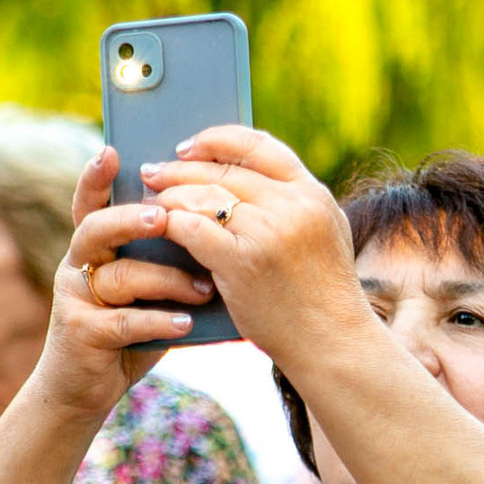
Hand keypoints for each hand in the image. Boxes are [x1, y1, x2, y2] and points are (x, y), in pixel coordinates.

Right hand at [33, 147, 220, 412]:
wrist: (85, 390)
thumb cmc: (128, 332)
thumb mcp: (147, 290)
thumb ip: (165, 259)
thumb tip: (219, 228)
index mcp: (94, 247)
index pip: (90, 202)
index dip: (95, 176)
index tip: (113, 151)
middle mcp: (77, 265)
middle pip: (97, 228)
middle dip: (132, 219)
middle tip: (166, 216)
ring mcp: (74, 299)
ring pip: (120, 277)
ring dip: (166, 280)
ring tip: (204, 290)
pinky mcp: (80, 334)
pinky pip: (123, 322)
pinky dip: (159, 321)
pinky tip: (186, 323)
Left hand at [139, 127, 376, 368]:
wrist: (333, 343)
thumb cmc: (322, 297)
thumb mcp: (325, 234)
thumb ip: (293, 205)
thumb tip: (243, 181)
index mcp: (312, 193)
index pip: (257, 145)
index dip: (216, 140)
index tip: (189, 147)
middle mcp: (292, 205)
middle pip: (223, 170)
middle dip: (180, 168)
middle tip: (152, 172)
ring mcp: (267, 232)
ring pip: (203, 196)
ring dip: (170, 195)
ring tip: (150, 200)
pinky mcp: (242, 262)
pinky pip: (192, 228)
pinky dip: (170, 223)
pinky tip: (158, 227)